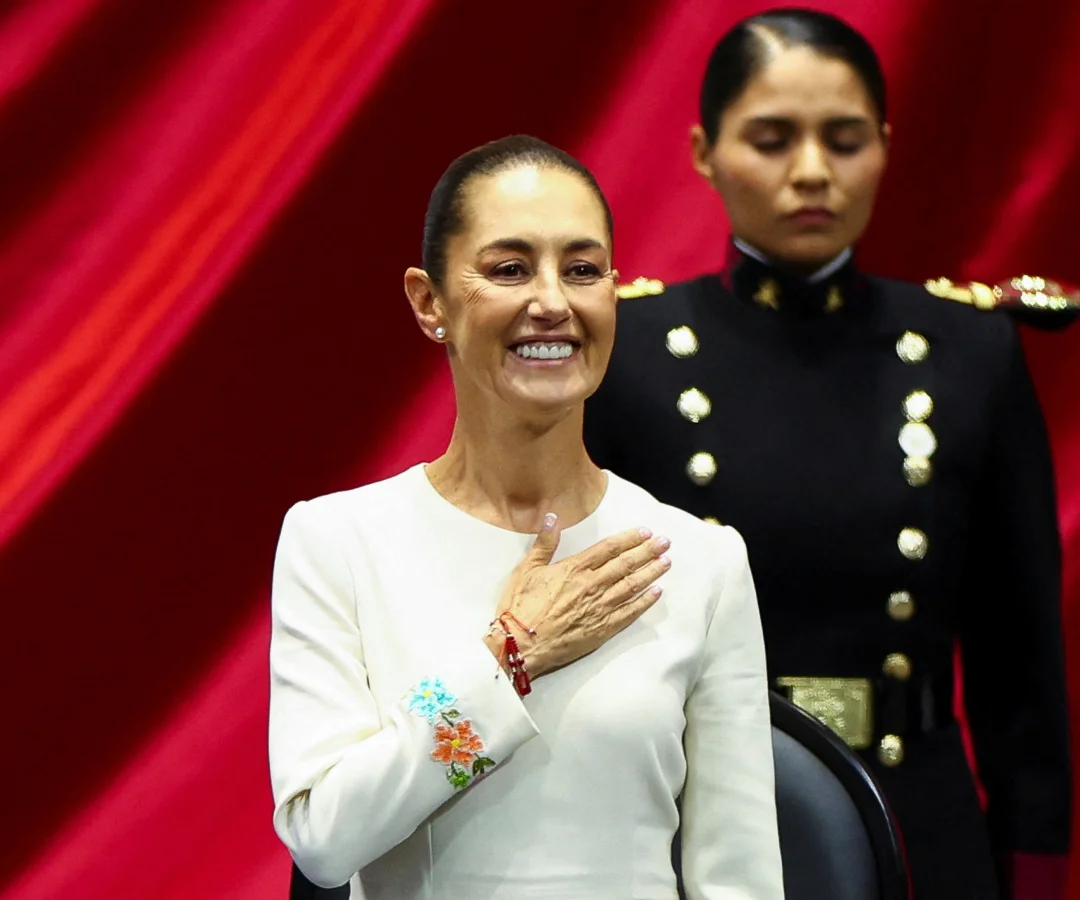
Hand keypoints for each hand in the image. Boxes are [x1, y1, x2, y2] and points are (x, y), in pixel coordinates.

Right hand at [488, 514, 670, 677]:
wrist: (521, 645)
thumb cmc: (520, 607)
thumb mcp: (526, 569)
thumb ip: (544, 543)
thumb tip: (551, 517)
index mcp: (574, 568)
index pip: (609, 549)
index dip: (629, 539)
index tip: (645, 532)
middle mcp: (592, 585)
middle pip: (626, 564)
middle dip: (648, 552)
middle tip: (665, 543)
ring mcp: (599, 608)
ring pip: (632, 586)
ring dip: (651, 573)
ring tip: (666, 563)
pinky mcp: (602, 629)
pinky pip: (629, 613)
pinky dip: (644, 602)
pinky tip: (656, 593)